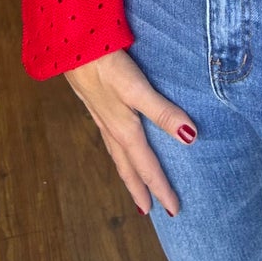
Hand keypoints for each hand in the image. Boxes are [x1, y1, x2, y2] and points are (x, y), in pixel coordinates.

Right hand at [64, 48, 197, 216]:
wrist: (71, 49)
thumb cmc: (107, 67)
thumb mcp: (138, 90)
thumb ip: (162, 112)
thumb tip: (190, 138)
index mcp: (125, 130)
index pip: (148, 167)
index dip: (161, 188)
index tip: (174, 210)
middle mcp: (113, 129)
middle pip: (128, 167)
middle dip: (140, 189)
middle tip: (149, 211)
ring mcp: (102, 118)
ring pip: (117, 155)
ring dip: (128, 174)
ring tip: (134, 186)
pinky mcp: (96, 104)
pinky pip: (110, 140)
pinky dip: (117, 153)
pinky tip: (118, 144)